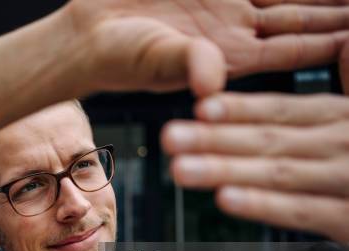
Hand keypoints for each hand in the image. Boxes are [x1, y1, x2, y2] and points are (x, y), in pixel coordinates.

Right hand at [0, 0, 348, 138]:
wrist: (89, 35)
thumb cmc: (116, 57)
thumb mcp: (153, 59)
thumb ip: (187, 64)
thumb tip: (211, 82)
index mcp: (230, 56)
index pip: (297, 48)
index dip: (336, 43)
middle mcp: (235, 31)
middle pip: (304, 19)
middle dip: (340, 14)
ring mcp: (225, 8)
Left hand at [161, 42, 348, 240]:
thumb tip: (347, 42)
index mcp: (342, 118)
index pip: (282, 110)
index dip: (241, 108)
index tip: (200, 107)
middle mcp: (343, 144)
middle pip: (270, 139)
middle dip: (215, 139)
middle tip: (169, 138)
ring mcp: (348, 181)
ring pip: (279, 173)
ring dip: (226, 171)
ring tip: (180, 169)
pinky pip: (304, 213)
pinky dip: (265, 206)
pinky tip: (226, 201)